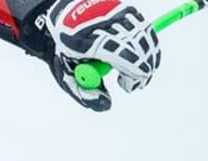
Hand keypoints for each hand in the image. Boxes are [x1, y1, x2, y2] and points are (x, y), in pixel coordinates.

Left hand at [43, 0, 160, 110]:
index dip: (134, 77)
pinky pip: (143, 28)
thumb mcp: (67, 75)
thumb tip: (108, 105)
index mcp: (88, 41)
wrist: (60, 14)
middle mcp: (105, 24)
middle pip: (139, 48)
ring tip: (133, 67)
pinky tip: (132, 49)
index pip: (125, 58)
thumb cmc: (65, 49)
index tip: (128, 87)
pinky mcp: (124, 7)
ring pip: (145, 37)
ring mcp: (116, 12)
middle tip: (135, 83)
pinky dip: (143, 42)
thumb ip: (86, 93)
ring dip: (146, 56)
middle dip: (144, 70)